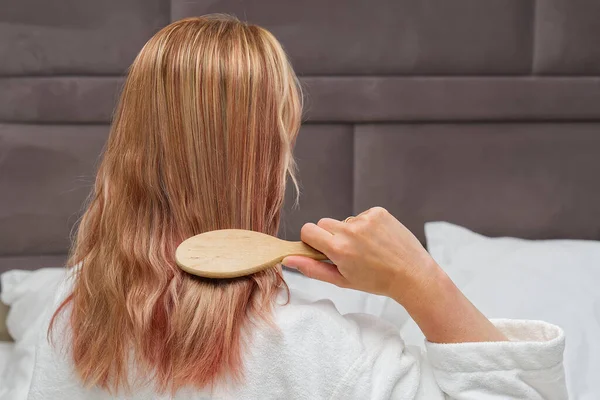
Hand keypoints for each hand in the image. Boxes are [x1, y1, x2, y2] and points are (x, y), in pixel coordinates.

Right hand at [283, 207, 506, 342]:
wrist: (412, 275)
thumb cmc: (376, 281)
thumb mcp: (341, 280)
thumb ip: (312, 269)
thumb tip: (288, 259)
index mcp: (338, 248)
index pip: (308, 230)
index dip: (311, 240)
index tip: (320, 250)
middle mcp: (350, 230)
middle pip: (323, 223)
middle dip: (329, 236)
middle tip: (346, 252)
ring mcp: (366, 218)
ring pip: (343, 220)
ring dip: (349, 232)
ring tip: (367, 249)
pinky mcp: (379, 212)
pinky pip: (361, 216)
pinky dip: (365, 226)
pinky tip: (377, 241)